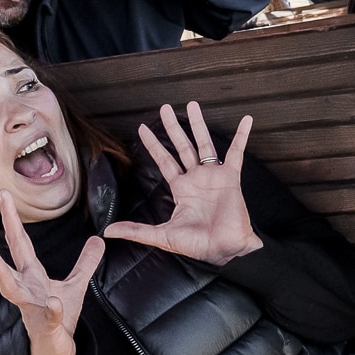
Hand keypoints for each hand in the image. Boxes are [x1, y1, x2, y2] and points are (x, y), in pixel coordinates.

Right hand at [0, 189, 103, 354]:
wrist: (56, 353)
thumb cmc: (60, 319)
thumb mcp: (74, 286)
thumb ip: (84, 263)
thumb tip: (98, 239)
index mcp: (31, 276)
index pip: (19, 243)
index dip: (11, 218)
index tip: (3, 193)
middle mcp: (25, 290)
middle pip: (2, 264)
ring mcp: (32, 308)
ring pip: (12, 290)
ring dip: (0, 273)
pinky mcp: (47, 327)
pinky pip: (49, 317)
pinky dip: (51, 309)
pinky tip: (51, 302)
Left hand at [104, 103, 261, 265]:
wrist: (224, 250)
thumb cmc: (198, 245)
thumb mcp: (162, 236)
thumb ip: (136, 230)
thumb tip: (108, 231)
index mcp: (181, 188)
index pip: (164, 160)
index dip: (154, 145)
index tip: (143, 128)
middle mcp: (196, 178)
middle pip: (182, 146)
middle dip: (172, 127)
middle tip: (164, 108)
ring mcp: (214, 176)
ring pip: (204, 144)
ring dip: (198, 124)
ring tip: (192, 105)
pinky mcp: (231, 177)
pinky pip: (237, 152)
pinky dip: (242, 136)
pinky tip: (246, 120)